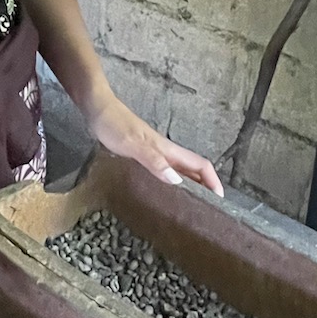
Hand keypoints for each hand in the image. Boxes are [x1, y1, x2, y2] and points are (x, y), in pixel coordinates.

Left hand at [86, 94, 223, 196]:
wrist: (96, 107)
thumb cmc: (113, 124)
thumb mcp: (133, 144)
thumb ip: (154, 161)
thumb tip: (178, 181)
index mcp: (167, 149)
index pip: (200, 164)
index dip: (213, 180)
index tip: (220, 199)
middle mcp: (165, 151)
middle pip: (193, 169)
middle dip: (205, 187)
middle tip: (207, 210)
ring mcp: (154, 152)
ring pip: (180, 170)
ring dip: (190, 186)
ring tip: (190, 206)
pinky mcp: (142, 154)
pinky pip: (164, 171)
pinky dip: (171, 183)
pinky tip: (164, 192)